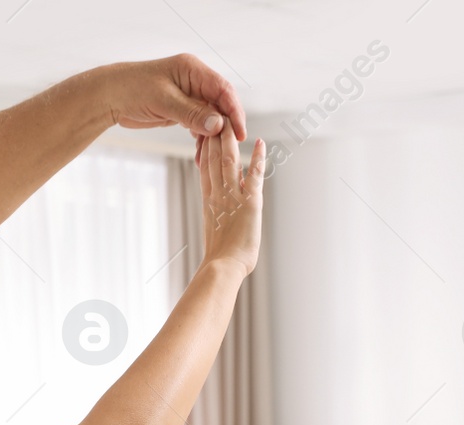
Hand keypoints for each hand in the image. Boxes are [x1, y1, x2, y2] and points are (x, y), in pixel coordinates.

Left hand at [102, 55, 245, 143]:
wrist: (110, 96)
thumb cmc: (133, 90)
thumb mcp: (163, 101)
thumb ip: (191, 113)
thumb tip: (218, 124)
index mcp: (193, 70)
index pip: (223, 89)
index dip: (234, 111)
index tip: (239, 132)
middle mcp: (194, 81)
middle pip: (220, 104)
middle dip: (225, 126)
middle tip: (229, 148)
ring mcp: (189, 96)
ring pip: (210, 117)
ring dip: (213, 136)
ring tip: (212, 155)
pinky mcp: (181, 110)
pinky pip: (198, 124)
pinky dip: (201, 138)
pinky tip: (200, 153)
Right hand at [198, 125, 264, 277]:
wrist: (222, 266)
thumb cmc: (219, 259)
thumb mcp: (213, 233)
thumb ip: (215, 219)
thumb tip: (218, 219)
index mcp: (209, 202)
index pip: (205, 170)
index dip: (205, 150)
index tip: (204, 135)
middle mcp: (218, 195)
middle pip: (214, 160)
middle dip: (214, 137)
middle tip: (215, 118)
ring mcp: (233, 196)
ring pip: (229, 161)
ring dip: (230, 140)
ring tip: (230, 121)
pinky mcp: (250, 201)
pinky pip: (253, 174)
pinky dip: (257, 157)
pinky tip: (259, 143)